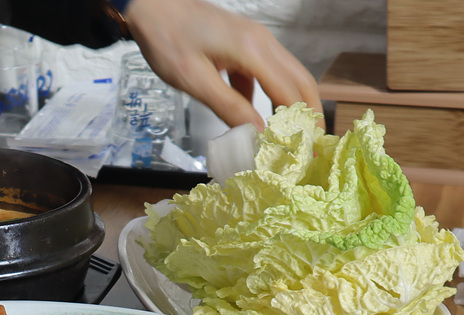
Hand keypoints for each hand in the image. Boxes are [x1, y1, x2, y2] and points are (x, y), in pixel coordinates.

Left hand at [124, 0, 323, 129]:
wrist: (151, 5)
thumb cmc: (167, 38)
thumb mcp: (195, 81)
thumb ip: (228, 108)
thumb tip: (257, 134)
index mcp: (253, 51)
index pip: (290, 92)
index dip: (302, 124)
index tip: (307, 151)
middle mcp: (262, 42)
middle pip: (300, 80)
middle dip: (309, 114)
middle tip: (312, 146)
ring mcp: (254, 41)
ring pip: (285, 75)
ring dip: (290, 105)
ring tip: (290, 136)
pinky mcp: (243, 44)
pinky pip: (264, 73)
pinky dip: (265, 95)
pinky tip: (253, 117)